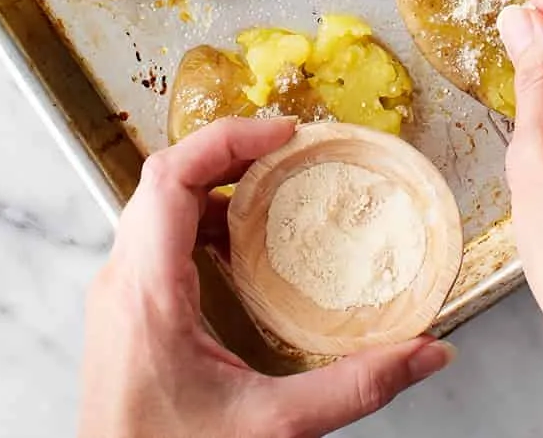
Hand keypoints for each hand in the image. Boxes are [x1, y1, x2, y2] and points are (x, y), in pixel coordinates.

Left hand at [78, 117, 454, 437]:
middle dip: (229, 151)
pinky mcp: (124, 313)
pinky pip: (158, 237)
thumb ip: (352, 388)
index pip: (170, 176)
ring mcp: (117, 296)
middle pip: (164, 178)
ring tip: (275, 186)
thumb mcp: (270, 429)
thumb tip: (426, 352)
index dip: (227, 139)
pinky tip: (246, 244)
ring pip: (158, 205)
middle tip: (289, 150)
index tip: (284, 133)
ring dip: (216, 184)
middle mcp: (120, 282)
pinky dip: (203, 220)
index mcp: (146, 291)